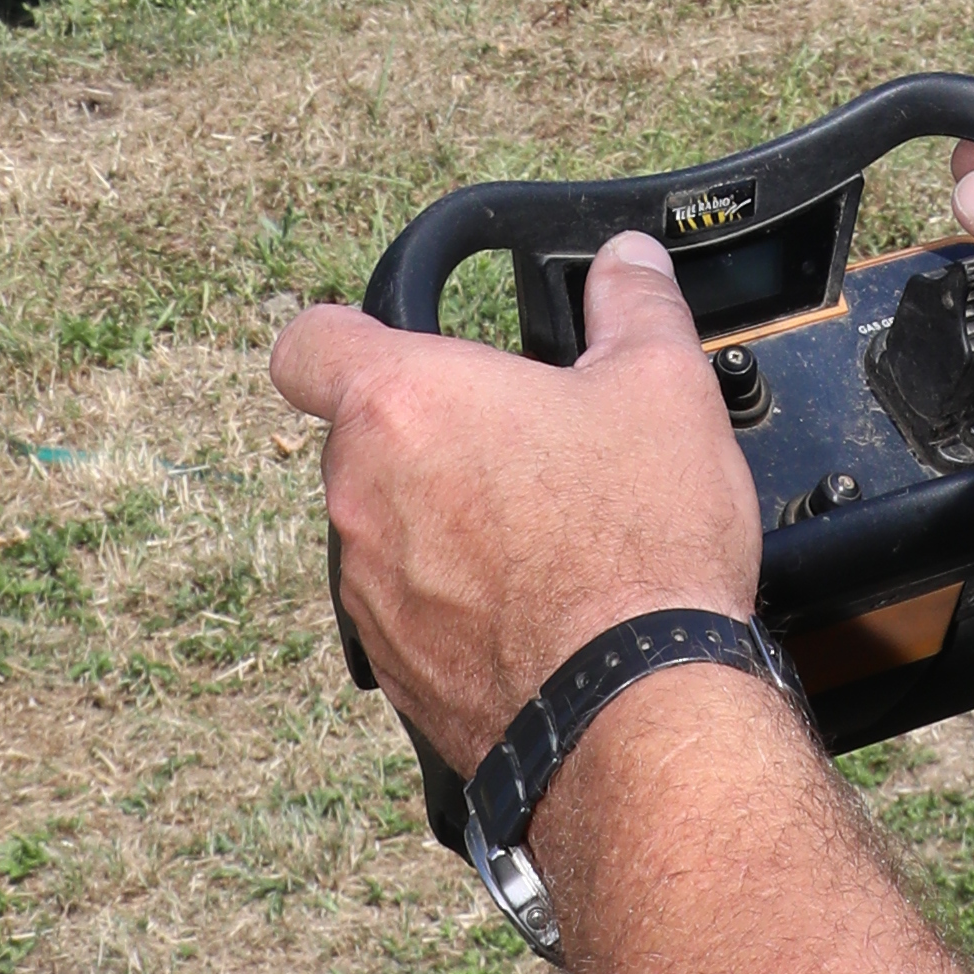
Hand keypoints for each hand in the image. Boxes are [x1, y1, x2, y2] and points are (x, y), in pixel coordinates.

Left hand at [273, 231, 766, 777]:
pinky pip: (409, 611)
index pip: (308, 344)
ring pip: (387, 530)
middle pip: (364, 441)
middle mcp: (359, 498)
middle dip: (432, 439)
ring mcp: (368, 593)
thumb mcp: (665, 387)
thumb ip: (634, 305)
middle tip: (524, 448)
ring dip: (443, 524)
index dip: (347, 336)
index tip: (402, 348)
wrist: (632, 711)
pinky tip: (539, 610)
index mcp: (401, 404)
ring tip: (544, 537)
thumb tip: (627, 262)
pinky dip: (456, 604)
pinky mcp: (394, 671)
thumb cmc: (637, 544)